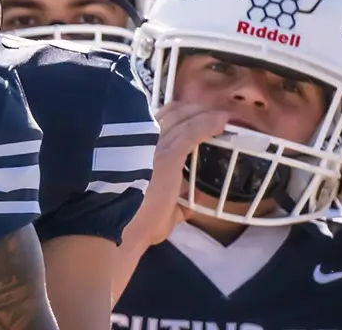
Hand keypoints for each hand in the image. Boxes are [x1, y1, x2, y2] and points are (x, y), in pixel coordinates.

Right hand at [126, 102, 227, 245]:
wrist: (119, 230)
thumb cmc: (131, 222)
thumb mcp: (152, 208)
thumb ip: (170, 202)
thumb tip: (185, 206)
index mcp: (135, 151)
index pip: (156, 122)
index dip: (175, 116)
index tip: (192, 118)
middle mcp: (141, 141)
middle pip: (168, 114)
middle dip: (190, 111)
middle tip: (209, 114)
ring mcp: (155, 146)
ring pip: (181, 118)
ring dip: (202, 114)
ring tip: (219, 116)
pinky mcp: (169, 154)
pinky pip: (192, 131)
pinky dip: (208, 123)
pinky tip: (222, 120)